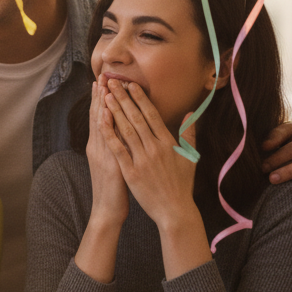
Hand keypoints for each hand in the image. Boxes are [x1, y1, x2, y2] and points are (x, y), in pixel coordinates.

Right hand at [89, 81, 129, 225]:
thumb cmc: (116, 189)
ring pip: (99, 125)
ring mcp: (101, 154)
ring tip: (101, 86)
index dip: (101, 99)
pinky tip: (104, 112)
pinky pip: (106, 142)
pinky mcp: (108, 163)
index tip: (104, 81)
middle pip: (97, 116)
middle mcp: (98, 147)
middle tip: (100, 75)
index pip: (101, 117)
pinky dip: (104, 126)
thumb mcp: (116, 165)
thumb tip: (125, 134)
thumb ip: (119, 148)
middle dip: (99, 96)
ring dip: (100, 104)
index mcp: (102, 146)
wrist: (108, 210)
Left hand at [102, 81, 196, 228]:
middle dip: (123, 98)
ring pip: (126, 129)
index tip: (130, 84)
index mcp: (168, 143)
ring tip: (105, 95)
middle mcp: (155, 148)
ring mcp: (142, 159)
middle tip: (112, 81)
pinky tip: (101, 121)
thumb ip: (189, 134)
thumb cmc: (182, 184)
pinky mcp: (131, 171)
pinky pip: (118, 149)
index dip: (140, 98)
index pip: (152, 115)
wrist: (174, 210)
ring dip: (115, 110)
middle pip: (136, 117)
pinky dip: (109, 133)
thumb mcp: (190, 157)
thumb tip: (189, 113)